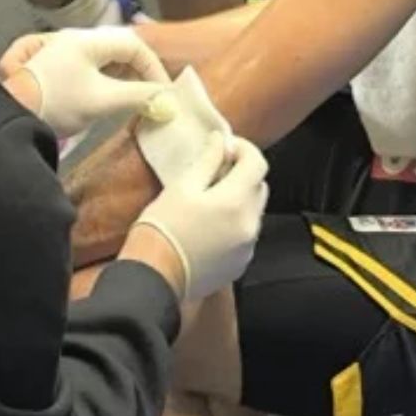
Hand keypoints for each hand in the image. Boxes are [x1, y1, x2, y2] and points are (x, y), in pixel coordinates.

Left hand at [7, 28, 169, 137]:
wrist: (8, 116)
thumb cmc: (57, 103)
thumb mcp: (103, 101)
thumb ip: (139, 97)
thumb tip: (168, 101)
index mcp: (87, 41)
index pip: (134, 45)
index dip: (154, 68)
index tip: (163, 94)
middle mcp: (72, 39)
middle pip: (118, 48)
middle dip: (139, 71)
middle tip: (149, 96)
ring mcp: (58, 51)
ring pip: (101, 56)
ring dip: (120, 75)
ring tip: (129, 98)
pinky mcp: (49, 67)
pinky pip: (85, 65)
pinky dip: (102, 78)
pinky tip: (102, 95)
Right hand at [132, 135, 269, 301]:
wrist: (155, 276)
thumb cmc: (162, 228)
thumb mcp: (182, 187)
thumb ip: (208, 161)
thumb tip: (220, 140)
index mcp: (236, 201)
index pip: (257, 163)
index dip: (244, 149)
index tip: (225, 147)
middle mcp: (250, 224)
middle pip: (259, 187)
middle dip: (243, 174)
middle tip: (217, 170)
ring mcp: (248, 247)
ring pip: (254, 211)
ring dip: (240, 199)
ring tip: (211, 200)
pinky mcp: (241, 263)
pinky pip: (246, 235)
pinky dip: (236, 224)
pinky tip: (211, 226)